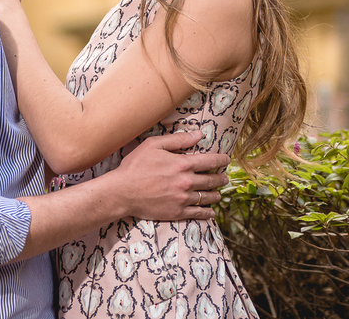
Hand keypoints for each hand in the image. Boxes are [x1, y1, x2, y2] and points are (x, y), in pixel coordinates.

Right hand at [111, 131, 230, 220]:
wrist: (122, 192)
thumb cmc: (135, 166)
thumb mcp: (154, 145)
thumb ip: (178, 139)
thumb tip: (199, 135)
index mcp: (183, 164)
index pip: (210, 161)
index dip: (221, 159)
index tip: (227, 159)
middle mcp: (186, 182)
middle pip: (212, 180)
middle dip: (221, 178)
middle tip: (225, 178)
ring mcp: (183, 199)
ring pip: (207, 197)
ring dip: (216, 194)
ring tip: (219, 193)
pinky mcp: (177, 212)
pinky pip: (197, 213)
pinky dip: (207, 213)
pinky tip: (211, 212)